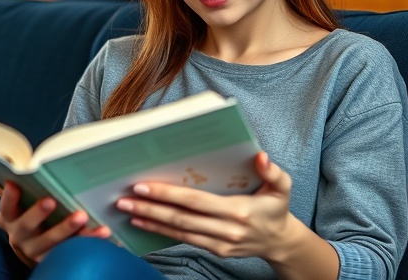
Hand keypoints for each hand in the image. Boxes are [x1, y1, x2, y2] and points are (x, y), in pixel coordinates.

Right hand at [0, 181, 110, 267]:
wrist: (36, 248)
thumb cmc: (30, 215)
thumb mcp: (20, 203)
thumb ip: (16, 187)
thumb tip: (9, 163)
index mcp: (9, 219)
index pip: (6, 208)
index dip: (8, 197)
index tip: (13, 184)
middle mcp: (19, 236)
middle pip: (27, 225)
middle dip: (38, 213)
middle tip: (51, 200)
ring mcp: (37, 250)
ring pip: (52, 241)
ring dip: (68, 228)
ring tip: (82, 216)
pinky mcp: (56, 258)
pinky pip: (72, 249)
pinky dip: (88, 240)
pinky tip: (101, 230)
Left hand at [114, 152, 296, 258]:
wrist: (280, 241)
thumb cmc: (276, 209)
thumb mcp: (282, 187)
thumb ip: (273, 171)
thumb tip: (261, 156)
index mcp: (238, 211)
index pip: (195, 202)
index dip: (168, 195)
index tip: (144, 186)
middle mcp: (226, 230)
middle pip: (181, 219)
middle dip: (150, 209)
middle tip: (124, 200)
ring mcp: (219, 244)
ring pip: (179, 233)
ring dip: (152, 222)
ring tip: (128, 212)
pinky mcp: (215, 251)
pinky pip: (185, 241)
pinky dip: (163, 232)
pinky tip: (147, 223)